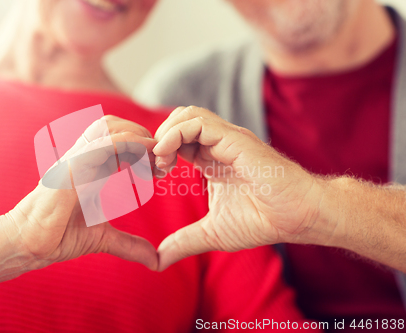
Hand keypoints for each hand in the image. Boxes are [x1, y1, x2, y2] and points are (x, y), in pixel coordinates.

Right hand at [0, 116, 158, 271]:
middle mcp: (83, 158)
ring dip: (137, 135)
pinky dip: (127, 143)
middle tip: (162, 161)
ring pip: (109, 125)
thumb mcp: (103, 239)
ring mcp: (75, 159)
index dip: (144, 148)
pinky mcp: (71, 167)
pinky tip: (144, 157)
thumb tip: (154, 260)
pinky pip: (101, 144)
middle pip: (115, 124)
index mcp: (90, 167)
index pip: (119, 139)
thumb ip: (129, 245)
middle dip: (143, 135)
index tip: (161, 169)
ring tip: (154, 158)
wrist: (27, 244)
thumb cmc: (58, 236)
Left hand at [153, 106, 332, 270]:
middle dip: (158, 139)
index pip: (177, 140)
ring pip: (186, 115)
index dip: (159, 152)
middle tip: (154, 167)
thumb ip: (183, 242)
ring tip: (161, 162)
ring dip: (165, 134)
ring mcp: (227, 138)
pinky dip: (175, 134)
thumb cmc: (263, 220)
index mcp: (211, 159)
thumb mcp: (212, 234)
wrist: (299, 216)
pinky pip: (198, 122)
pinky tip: (167, 156)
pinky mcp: (235, 138)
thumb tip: (158, 261)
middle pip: (178, 120)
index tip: (152, 175)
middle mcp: (218, 144)